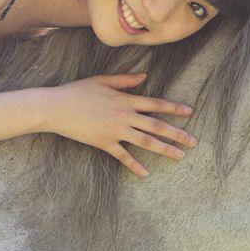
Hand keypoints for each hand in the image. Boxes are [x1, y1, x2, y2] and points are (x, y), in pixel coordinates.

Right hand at [45, 72, 196, 177]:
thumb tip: (144, 77)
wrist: (56, 108)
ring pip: (145, 142)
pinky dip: (134, 165)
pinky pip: (122, 156)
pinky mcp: (103, 143)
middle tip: (194, 141)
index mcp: (125, 100)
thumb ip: (125, 80)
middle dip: (177, 134)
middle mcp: (125, 116)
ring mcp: (115, 131)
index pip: (156, 104)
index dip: (174, 108)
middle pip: (156, 126)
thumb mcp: (101, 80)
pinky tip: (145, 173)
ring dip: (164, 149)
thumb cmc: (76, 92)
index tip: (190, 112)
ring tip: (180, 156)